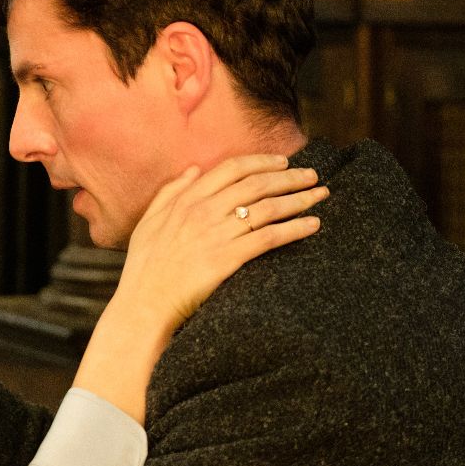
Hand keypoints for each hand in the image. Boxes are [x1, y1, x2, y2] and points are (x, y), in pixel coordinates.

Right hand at [117, 154, 326, 326]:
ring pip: (267, 208)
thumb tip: (192, 168)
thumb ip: (170, 191)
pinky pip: (268, 238)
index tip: (283, 162)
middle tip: (312, 176)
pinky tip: (312, 225)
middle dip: (289, 177)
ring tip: (319, 195)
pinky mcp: (228, 258)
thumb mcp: (149, 220)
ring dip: (298, 199)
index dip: (261, 161)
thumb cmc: (145, 265)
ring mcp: (216, 234)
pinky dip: (294, 229)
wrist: (145, 303)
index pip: (231, 168)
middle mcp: (203, 211)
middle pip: (256, 184)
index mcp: (186, 199)